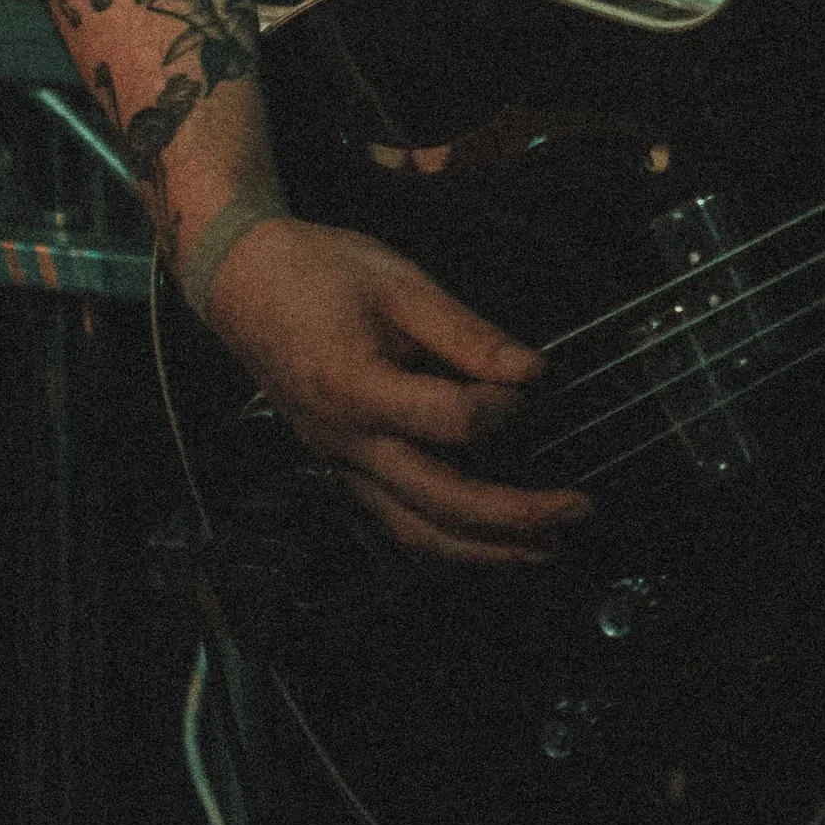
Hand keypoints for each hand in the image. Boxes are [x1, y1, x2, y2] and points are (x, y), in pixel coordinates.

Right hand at [205, 213, 591, 564]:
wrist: (244, 287)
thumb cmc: (322, 273)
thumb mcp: (400, 282)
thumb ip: (467, 333)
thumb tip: (533, 373)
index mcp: (360, 389)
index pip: (452, 423)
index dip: (502, 408)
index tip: (531, 383)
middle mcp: (349, 445)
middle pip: (440, 504)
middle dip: (516, 518)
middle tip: (579, 511)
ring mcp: (341, 467)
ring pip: (415, 535)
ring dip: (485, 552)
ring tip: (544, 550)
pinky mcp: (341, 471)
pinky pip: (394, 525)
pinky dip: (445, 544)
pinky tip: (484, 543)